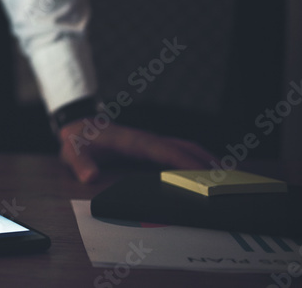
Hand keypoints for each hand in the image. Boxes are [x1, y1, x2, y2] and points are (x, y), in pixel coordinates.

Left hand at [58, 119, 215, 183]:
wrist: (77, 124)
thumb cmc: (78, 139)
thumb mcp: (72, 151)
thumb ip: (80, 163)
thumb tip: (90, 176)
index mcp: (131, 140)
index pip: (162, 149)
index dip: (182, 161)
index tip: (203, 173)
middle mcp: (145, 138)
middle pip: (182, 146)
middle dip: (205, 159)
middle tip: (229, 178)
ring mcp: (150, 141)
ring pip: (184, 146)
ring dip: (205, 158)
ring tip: (228, 175)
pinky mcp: (151, 145)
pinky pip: (178, 150)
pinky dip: (195, 157)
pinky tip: (207, 169)